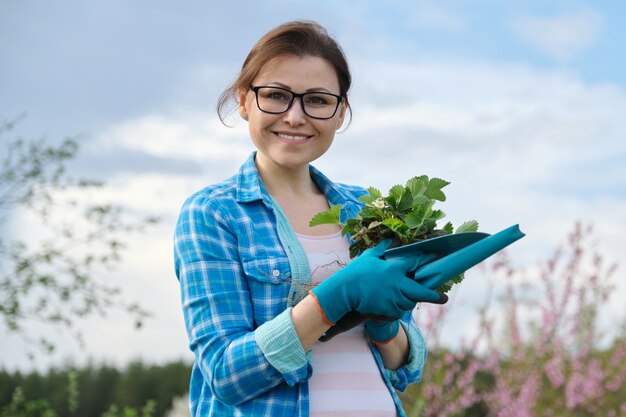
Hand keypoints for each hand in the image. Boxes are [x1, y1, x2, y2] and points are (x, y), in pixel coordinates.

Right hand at [310, 240, 446, 325]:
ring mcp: (393, 299)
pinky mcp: (387, 311)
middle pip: (421, 292)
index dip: (428, 260)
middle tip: (442, 298)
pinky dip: (397, 310)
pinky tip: (392, 306)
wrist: (344, 291)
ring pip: (409, 303)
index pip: (416, 264)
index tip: (439, 259)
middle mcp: (397, 285)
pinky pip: (398, 312)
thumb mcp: (369, 256)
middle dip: (434, 296)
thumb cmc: (355, 272)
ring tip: (406, 298)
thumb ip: (383, 248)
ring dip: (409, 301)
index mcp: (394, 269)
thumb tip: (393, 239)